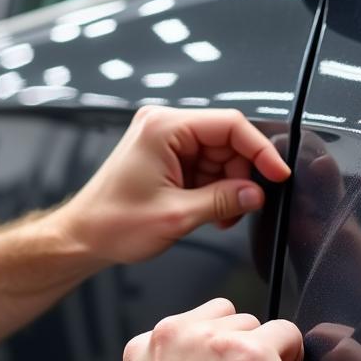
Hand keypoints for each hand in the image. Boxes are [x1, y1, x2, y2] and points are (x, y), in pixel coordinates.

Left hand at [55, 107, 290, 264]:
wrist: (83, 237)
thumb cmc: (111, 223)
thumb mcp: (176, 216)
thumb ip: (223, 201)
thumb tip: (256, 194)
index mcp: (163, 128)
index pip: (230, 124)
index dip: (260, 149)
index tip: (277, 173)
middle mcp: (164, 126)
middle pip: (227, 140)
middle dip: (241, 175)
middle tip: (243, 206)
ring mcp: (164, 140)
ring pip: (220, 155)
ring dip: (228, 186)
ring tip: (220, 215)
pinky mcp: (165, 156)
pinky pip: (205, 165)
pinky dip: (214, 189)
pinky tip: (210, 211)